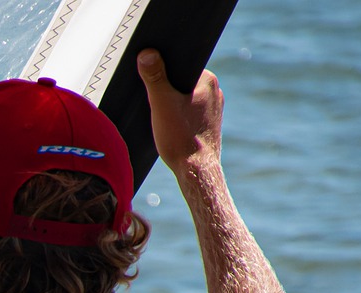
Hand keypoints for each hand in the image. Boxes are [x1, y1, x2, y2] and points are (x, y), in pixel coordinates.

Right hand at [137, 49, 222, 177]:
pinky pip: (190, 113)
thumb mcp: (161, 104)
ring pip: (185, 98)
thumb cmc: (180, 138)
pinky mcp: (209, 123)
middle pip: (181, 82)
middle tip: (155, 105)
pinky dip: (179, 117)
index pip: (180, 66)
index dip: (163, 71)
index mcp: (207, 79)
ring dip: (171, 105)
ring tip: (163, 119)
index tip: (152, 82)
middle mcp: (214, 91)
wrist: (195, 170)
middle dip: (166, 90)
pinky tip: (171, 128)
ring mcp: (213, 108)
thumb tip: (147, 53)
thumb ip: (154, 76)